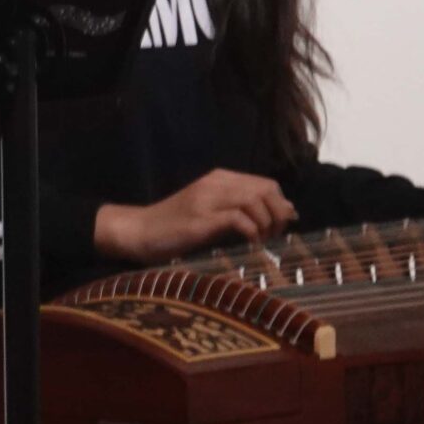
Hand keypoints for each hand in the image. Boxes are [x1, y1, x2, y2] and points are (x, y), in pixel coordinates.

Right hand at [93, 169, 297, 264]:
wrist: (139, 231)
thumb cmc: (176, 227)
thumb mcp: (212, 213)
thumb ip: (241, 210)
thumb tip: (285, 213)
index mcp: (219, 179)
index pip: (266, 184)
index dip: (280, 205)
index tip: (279, 227)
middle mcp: (215, 183)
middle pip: (266, 189)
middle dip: (278, 214)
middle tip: (273, 236)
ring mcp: (206, 199)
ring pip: (255, 200)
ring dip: (267, 223)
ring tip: (262, 241)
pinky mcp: (200, 219)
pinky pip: (239, 218)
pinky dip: (252, 232)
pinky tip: (250, 245)